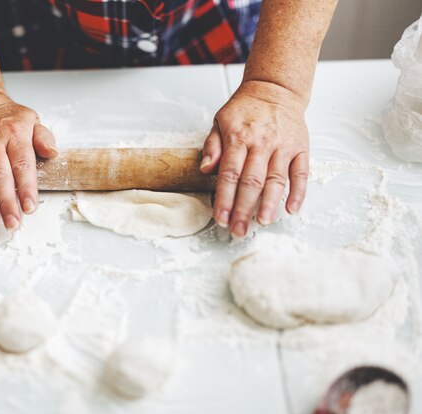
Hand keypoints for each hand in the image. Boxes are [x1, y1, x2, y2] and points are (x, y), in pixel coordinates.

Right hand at [0, 93, 57, 229]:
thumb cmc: (7, 118)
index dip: (26, 188)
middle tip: (12, 222)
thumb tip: (53, 153)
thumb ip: (43, 138)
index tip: (29, 207)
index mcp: (14, 133)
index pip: (22, 164)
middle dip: (6, 202)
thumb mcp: (32, 120)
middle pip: (0, 175)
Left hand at [200, 80, 309, 237]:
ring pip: (277, 180)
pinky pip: (301, 173)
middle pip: (252, 182)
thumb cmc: (245, 109)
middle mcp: (262, 143)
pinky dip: (298, 193)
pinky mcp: (301, 148)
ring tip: (263, 223)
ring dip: (270, 204)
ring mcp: (283, 146)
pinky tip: (291, 209)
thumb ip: (212, 146)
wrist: (275, 88)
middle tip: (238, 230)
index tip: (220, 218)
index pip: (230, 174)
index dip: (225, 198)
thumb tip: (206, 169)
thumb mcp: (220, 121)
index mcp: (239, 137)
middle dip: (244, 209)